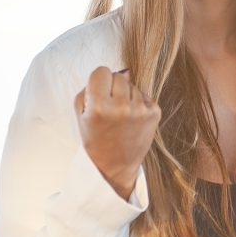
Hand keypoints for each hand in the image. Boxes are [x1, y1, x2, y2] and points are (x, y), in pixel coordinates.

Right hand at [74, 67, 160, 199]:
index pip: (101, 71)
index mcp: (99, 108)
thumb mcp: (81, 114)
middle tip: (109, 106)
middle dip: (112, 87)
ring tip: (120, 114)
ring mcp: (141, 111)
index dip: (98, 80)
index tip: (97, 93)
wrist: (115, 165)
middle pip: (119, 75)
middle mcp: (122, 108)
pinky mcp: (155, 113)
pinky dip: (137, 103)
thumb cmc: (94, 137)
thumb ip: (91, 87)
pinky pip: (144, 95)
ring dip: (126, 95)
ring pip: (132, 84)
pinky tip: (131, 119)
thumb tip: (123, 71)